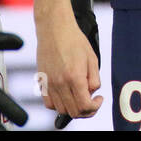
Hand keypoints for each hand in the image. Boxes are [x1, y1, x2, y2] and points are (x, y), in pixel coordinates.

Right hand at [37, 7, 103, 121]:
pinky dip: (58, 105)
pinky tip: (66, 95)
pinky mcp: (42, 81)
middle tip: (91, 100)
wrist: (55, 28)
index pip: (85, 106)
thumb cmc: (74, 40)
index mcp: (75, 77)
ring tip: (78, 96)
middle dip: (86, 110)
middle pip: (74, 112)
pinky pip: (49, 103)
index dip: (95, 107)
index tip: (99, 99)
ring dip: (72, 108)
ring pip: (61, 110)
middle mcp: (60, 83)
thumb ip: (94, 79)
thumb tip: (92, 93)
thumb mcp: (92, 58)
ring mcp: (49, 83)